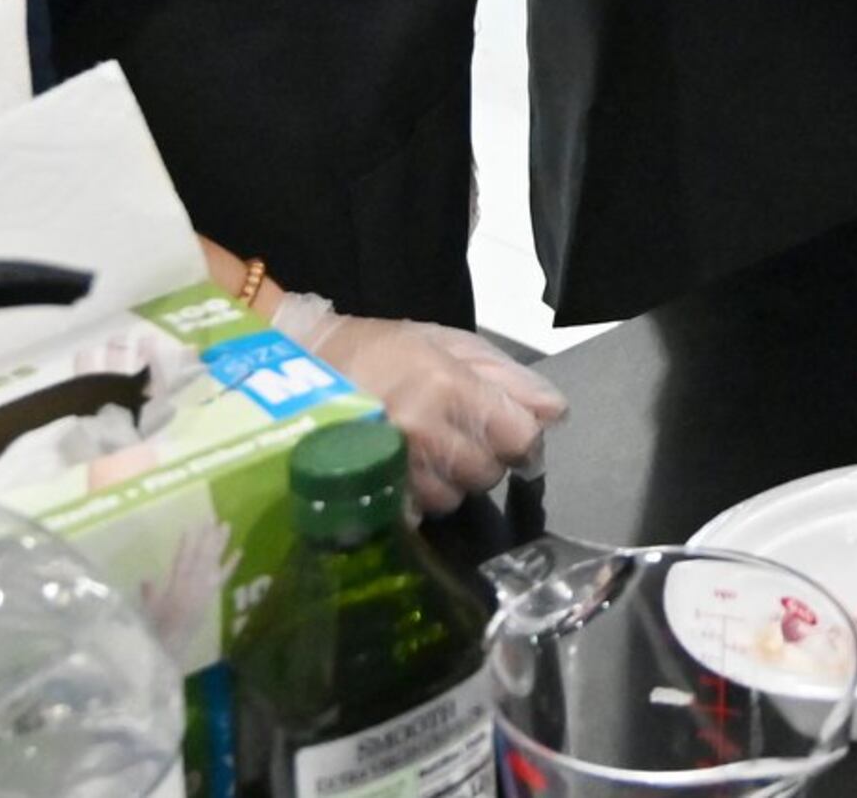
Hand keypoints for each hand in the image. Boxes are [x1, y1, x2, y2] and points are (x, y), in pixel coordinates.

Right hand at [273, 294, 564, 515]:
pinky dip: (421, 497)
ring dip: (453, 480)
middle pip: (490, 472)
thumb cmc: (382, 349)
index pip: (519, 436)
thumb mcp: (451, 343)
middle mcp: (424, 432)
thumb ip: (508, 377)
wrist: (301, 367)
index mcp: (448, 387)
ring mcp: (392, 468)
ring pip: (456, 498)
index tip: (510, 429)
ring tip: (429, 450)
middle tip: (461, 434)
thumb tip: (555, 412)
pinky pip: (418, 512)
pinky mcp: (366, 494)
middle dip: (486, 457)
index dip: (522, 436)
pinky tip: (408, 472)